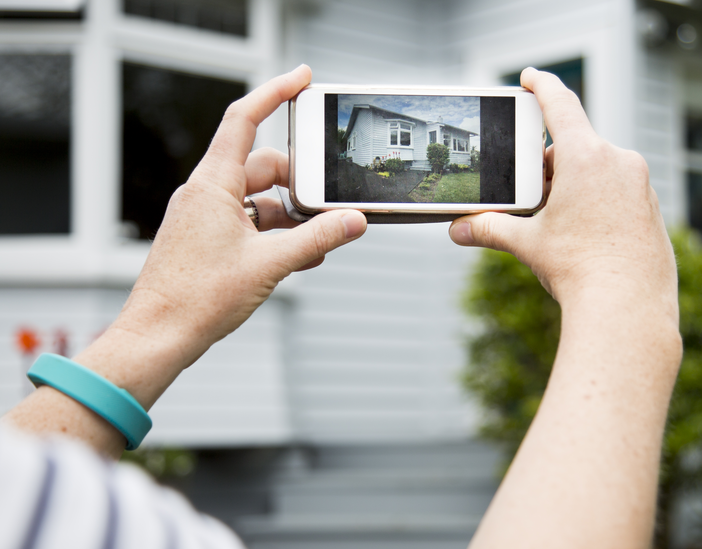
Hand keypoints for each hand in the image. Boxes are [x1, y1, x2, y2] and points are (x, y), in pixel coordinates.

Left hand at [3, 66, 366, 456]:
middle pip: (263, 166)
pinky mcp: (207, 238)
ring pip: (260, 198)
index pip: (244, 120)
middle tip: (328, 204)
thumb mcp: (270, 265)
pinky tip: (297, 257)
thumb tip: (354, 221)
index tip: (304, 79)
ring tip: (317, 243)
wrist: (159, 336)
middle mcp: (206, 193)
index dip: (275, 93)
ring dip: (291, 216)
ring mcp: (205, 216)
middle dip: (299, 182)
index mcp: (213, 185)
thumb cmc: (197, 299)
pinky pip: (249, 221)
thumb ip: (317, 239)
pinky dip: (275, 232)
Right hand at [456, 68, 681, 548]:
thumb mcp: (528, 244)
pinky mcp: (651, 206)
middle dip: (549, 163)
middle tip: (529, 191)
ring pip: (599, 168)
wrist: (628, 309)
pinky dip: (598, 199)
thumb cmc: (579, 270)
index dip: (541, 86)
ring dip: (574, 182)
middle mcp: (618, 161)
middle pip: (575, 145)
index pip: (559, 104)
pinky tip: (586, 234)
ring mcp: (640, 183)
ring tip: (557, 220)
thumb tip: (457, 230)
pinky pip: (619, 189)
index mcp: (586, 156)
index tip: (531, 77)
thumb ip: (490, 228)